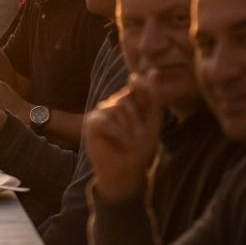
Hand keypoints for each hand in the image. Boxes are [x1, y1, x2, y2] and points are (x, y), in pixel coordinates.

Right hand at [85, 73, 162, 202]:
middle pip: (126, 97)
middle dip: (136, 117)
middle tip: (142, 135)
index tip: (153, 75)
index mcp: (133, 102)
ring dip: (128, 127)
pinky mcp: (92, 122)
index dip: (141, 82)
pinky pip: (105, 119)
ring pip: (116, 108)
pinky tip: (122, 142)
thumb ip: (152, 100)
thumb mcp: (152, 123)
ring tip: (132, 142)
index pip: (136, 85)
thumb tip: (153, 72)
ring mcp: (103, 111)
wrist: (126, 172)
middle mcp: (116, 103)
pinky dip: (117, 132)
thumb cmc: (141, 149)